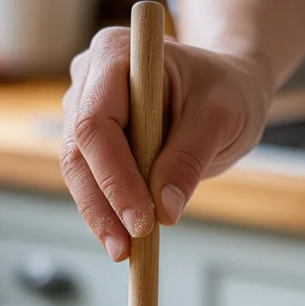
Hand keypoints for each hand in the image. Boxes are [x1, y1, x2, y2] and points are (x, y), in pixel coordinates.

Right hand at [61, 28, 272, 260]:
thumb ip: (190, 158)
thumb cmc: (227, 92)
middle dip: (100, 204)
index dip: (112, 176)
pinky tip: (125, 240)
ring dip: (100, 215)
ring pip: (79, 171)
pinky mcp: (92, 139)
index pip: (96, 123)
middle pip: (77, 151)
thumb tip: (164, 210)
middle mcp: (89, 78)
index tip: (140, 221)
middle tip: (125, 249)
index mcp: (116, 53)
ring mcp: (84, 107)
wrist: (225, 91)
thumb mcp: (223, 117)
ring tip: (126, 252)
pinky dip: (107, 211)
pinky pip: (91, 180)